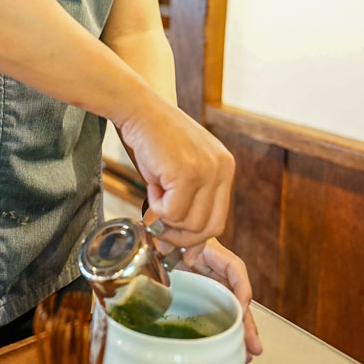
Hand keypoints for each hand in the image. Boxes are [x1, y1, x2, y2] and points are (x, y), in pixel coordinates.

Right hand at [119, 96, 234, 247]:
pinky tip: (152, 185)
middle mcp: (222, 167)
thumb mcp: (180, 173)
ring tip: (155, 196)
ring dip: (166, 219)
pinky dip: (157, 207)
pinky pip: (172, 213)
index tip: (176, 239)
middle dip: (182, 235)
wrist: (138, 109)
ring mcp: (207, 169)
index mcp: (224, 167)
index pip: (219, 218)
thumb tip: (192, 254)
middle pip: (210, 227)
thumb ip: (189, 207)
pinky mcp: (187, 172)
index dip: (196, 235)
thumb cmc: (154, 140)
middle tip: (160, 228)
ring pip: (190, 223)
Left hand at [143, 207, 261, 360]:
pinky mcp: (205, 298)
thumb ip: (173, 247)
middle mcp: (218, 272)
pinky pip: (220, 314)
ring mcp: (214, 286)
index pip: (234, 269)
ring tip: (247, 354)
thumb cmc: (168, 236)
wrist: (160, 240)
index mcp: (213, 253)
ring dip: (240, 332)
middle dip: (246, 322)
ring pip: (232, 310)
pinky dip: (226, 330)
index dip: (241, 289)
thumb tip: (175, 255)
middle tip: (254, 345)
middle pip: (238, 297)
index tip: (243, 307)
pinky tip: (230, 347)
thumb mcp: (171, 239)